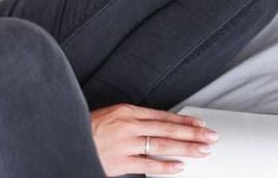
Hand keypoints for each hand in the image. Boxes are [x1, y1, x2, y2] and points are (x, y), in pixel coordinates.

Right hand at [89, 103, 216, 176]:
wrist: (67, 137)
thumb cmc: (87, 128)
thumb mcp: (112, 115)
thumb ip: (134, 119)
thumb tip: (160, 126)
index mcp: (127, 111)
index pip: (163, 115)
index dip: (184, 120)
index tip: (200, 123)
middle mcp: (129, 125)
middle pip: (168, 129)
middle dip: (192, 133)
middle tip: (210, 136)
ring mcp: (126, 144)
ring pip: (162, 145)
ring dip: (185, 148)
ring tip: (202, 150)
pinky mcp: (120, 162)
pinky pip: (147, 165)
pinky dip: (165, 166)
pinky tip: (179, 167)